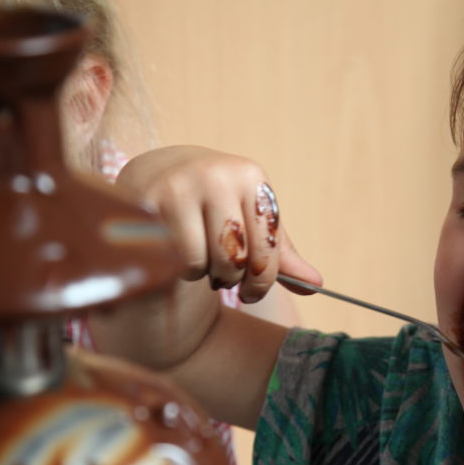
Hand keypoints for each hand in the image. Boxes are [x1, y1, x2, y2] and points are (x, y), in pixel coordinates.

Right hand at [116, 145, 321, 302]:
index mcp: (250, 177)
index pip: (267, 248)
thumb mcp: (253, 219)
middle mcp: (216, 175)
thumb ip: (281, 254)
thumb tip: (315, 285)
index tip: (253, 293)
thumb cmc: (219, 203)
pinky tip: (179, 255)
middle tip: (223, 277)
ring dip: (202, 274)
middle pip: (234, 258)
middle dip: (231, 278)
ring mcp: (179, 186)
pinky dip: (178, 268)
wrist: (162, 171)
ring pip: (200, 262)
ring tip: (200, 261)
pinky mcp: (147, 202)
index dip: (262, 282)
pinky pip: (170, 258)